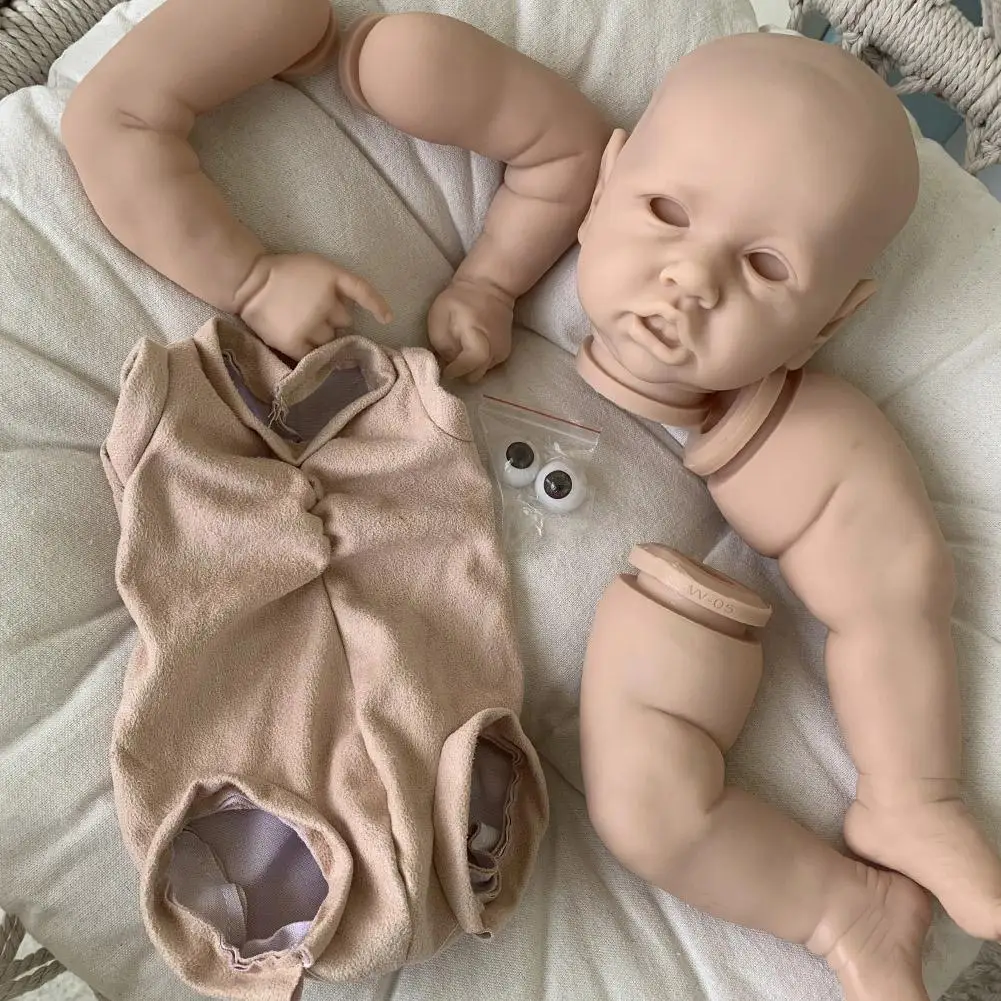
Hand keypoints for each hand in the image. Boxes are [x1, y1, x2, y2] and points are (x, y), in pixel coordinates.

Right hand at [235, 252, 391, 359]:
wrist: (248, 284)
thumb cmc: (285, 273)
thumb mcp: (317, 266)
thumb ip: (337, 285)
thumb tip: (352, 313)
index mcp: (331, 278)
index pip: (363, 291)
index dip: (377, 305)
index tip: (387, 318)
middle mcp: (326, 302)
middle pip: (345, 322)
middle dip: (334, 319)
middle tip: (313, 311)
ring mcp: (311, 324)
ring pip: (330, 340)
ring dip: (321, 336)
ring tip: (301, 324)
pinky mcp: (296, 342)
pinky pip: (315, 354)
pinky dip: (312, 352)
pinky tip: (300, 342)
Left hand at [428, 276, 513, 381]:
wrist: (490, 286)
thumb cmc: (459, 300)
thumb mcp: (439, 316)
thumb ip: (441, 344)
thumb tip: (448, 362)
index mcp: (477, 337)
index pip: (469, 365)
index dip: (455, 371)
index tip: (444, 369)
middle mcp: (494, 349)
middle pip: (475, 375)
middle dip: (461, 372)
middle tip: (450, 361)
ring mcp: (502, 353)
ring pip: (481, 373)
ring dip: (469, 368)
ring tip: (461, 351)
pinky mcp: (504, 354)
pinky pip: (487, 367)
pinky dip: (477, 363)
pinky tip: (471, 349)